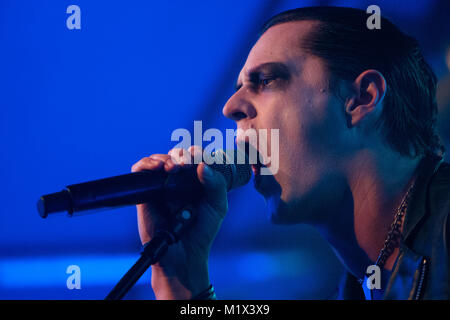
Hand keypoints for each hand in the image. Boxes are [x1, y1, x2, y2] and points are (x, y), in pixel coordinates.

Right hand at [131, 146, 227, 298]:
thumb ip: (216, 185)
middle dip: (180, 154)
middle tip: (185, 163)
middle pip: (176, 155)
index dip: (196, 152)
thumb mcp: (217, 206)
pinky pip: (140, 172)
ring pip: (158, 160)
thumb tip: (202, 166)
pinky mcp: (145, 194)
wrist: (184, 253)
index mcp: (196, 180)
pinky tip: (156, 168)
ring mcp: (161, 186)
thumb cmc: (202, 231)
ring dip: (164, 158)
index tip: (197, 155)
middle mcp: (178, 180)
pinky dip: (145, 165)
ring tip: (172, 167)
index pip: (195, 158)